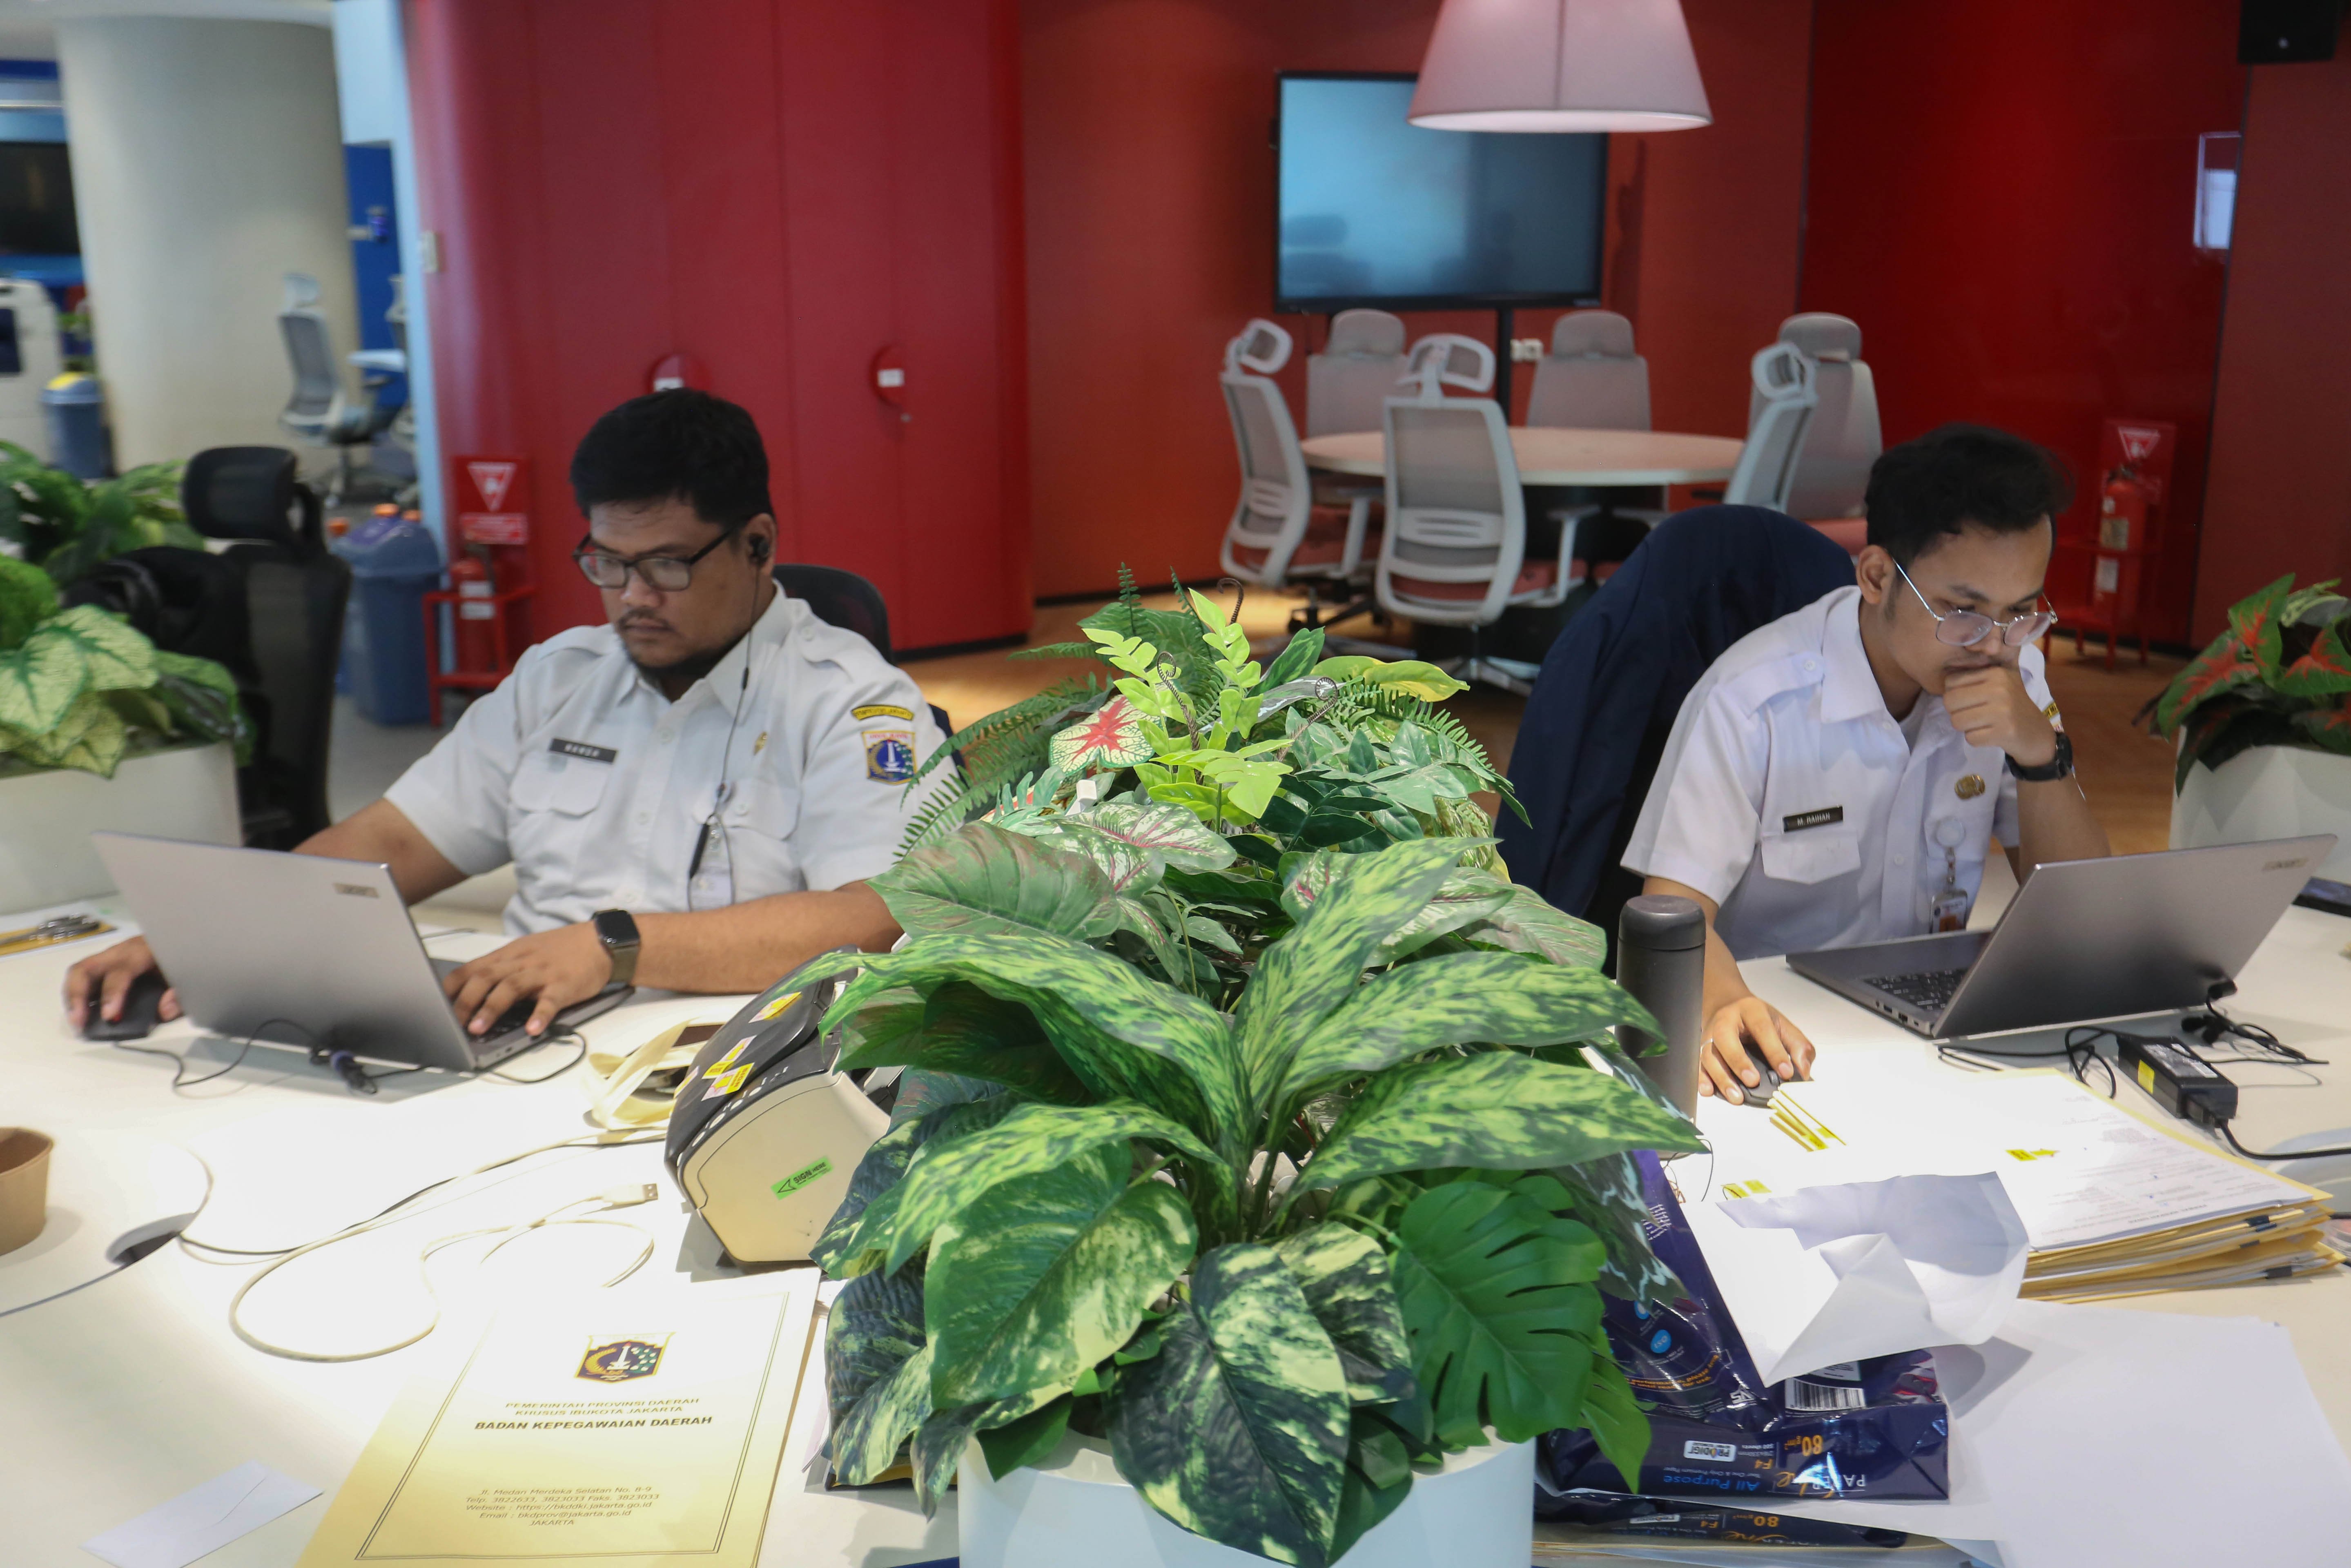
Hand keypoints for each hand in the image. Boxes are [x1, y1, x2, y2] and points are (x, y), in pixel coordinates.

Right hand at [63, 935, 179, 1028]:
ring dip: (72, 997)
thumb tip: (164, 1012)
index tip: (110, 1017)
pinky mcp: (105, 963)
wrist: (178, 937)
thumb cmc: (178, 956)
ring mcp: (109, 956)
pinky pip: (83, 976)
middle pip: (87, 968)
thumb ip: (180, 993)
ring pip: (79, 971)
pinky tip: (81, 1012)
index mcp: (141, 952)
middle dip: (77, 995)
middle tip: (78, 1022)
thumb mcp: (187, 973)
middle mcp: (119, 952)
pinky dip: (77, 994)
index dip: (113, 995)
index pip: (120, 972)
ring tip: (76, 1021)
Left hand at [442, 923, 610, 1037]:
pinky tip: (532, 1030)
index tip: (435, 1005)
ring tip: (477, 1029)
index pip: (471, 968)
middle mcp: (521, 962)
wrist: (602, 941)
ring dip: (491, 1009)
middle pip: (485, 977)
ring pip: (510, 987)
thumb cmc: (562, 950)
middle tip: (452, 1024)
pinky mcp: (564, 985)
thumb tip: (474, 993)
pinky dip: (539, 1016)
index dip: (451, 988)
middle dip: (464, 1002)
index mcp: (509, 955)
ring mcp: (542, 973)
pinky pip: (549, 1001)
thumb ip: (503, 970)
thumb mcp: (527, 952)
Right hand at [1699, 996, 1815, 1104]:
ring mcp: (1710, 1034)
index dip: (1774, 1051)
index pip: (1762, 1029)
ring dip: (1721, 1077)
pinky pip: (1699, 1064)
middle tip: (1753, 1081)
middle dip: (1739, 1062)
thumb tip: (1803, 1071)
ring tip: (1736, 1097)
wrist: (1727, 1004)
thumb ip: (1797, 1045)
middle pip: (1726, 1039)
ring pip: (1709, 1055)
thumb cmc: (1756, 1018)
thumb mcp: (1781, 1024)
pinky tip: (1708, 1091)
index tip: (1786, 1072)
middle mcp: (1725, 1021)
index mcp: (1750, 1010)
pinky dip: (1702, 1078)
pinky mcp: (1701, 1048)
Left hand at [1942, 665, 2055, 767]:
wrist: (2034, 732)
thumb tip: (1961, 652)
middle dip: (1956, 711)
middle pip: (1950, 701)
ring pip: (1957, 721)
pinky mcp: (2004, 732)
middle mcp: (2000, 689)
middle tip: (1971, 714)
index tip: (1969, 699)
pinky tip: (1989, 734)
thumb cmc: (2011, 703)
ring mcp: (2003, 712)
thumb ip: (1980, 666)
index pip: (1950, 682)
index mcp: (1996, 673)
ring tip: (1981, 723)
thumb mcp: (2001, 679)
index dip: (1954, 694)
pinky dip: (1976, 739)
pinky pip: (1970, 738)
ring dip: (1965, 727)